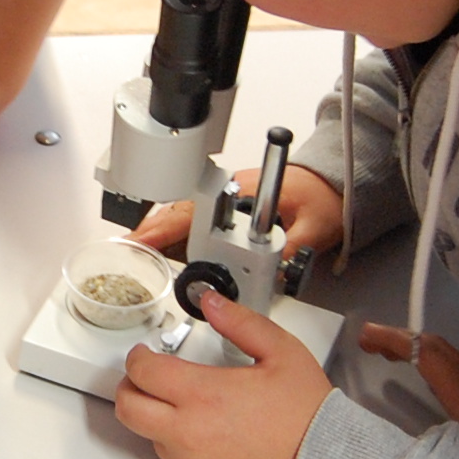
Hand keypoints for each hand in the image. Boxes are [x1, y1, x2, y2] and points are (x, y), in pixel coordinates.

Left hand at [111, 287, 334, 458]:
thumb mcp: (282, 353)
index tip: (147, 354)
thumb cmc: (309, 417)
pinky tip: (206, 433)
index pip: (142, 372)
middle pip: (127, 408)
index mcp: (203, 394)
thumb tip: (212, 304)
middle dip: (131, 388)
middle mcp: (187, 432)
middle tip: (146, 379)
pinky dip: (178, 444)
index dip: (139, 357)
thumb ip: (241, 322)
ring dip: (156, 417)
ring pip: (147, 436)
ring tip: (186, 406)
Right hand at [129, 164, 344, 259]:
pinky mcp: (230, 219)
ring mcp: (227, 208)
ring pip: (183, 222)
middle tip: (124, 251)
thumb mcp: (314, 227)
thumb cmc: (323, 198)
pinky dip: (176, 242)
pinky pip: (195, 230)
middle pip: (179, 215)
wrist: (335, 187)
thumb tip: (267, 272)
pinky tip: (163, 256)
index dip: (164, 226)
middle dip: (151, 233)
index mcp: (243, 191)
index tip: (141, 239)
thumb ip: (290, 251)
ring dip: (160, 238)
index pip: (194, 208)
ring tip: (133, 255)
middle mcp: (229, 196)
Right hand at [356, 324, 458, 454]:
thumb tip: (407, 421)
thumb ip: (433, 424)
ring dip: (409, 347)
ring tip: (386, 353)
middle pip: (429, 344)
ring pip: (437, 351)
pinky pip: (444, 362)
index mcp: (458, 381)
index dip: (392, 340)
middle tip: (368, 342)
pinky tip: (418, 371)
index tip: (365, 337)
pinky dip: (423, 358)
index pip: (422, 349)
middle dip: (396, 338)